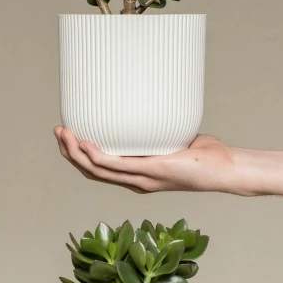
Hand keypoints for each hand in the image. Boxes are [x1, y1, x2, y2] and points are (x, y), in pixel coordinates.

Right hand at [53, 127, 249, 194]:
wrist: (225, 169)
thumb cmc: (206, 155)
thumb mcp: (175, 138)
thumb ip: (159, 127)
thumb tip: (151, 100)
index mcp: (138, 177)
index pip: (99, 170)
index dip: (78, 156)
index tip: (66, 135)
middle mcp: (136, 182)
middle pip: (91, 172)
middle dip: (68, 153)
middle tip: (57, 130)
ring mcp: (142, 179)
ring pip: (97, 171)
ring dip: (75, 154)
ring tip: (63, 134)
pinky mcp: (152, 172)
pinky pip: (117, 166)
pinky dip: (97, 156)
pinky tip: (85, 144)